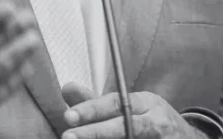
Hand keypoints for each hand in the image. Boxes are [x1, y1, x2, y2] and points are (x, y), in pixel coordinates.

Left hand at [62, 91, 203, 138]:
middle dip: (95, 132)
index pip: (116, 103)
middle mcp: (156, 121)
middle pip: (124, 126)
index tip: (68, 116)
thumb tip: (66, 88)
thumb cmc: (151, 121)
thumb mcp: (129, 107)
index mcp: (146, 103)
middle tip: (68, 136)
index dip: (92, 109)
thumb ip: (96, 102)